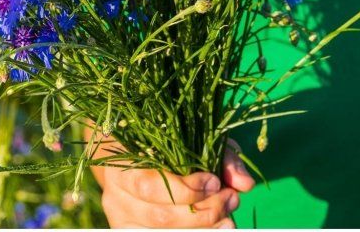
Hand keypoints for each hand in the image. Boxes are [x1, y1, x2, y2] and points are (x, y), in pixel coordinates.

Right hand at [87, 128, 254, 228]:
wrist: (135, 157)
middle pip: (159, 216)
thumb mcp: (198, 138)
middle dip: (201, 212)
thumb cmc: (170, 142)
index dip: (185, 188)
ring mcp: (120, 219)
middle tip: (231, 201)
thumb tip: (244, 184)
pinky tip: (212, 230)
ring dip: (200, 229)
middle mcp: (115, 194)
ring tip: (228, 221)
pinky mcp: (128, 231)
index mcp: (123, 162)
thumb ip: (222, 158)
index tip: (216, 182)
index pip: (149, 183)